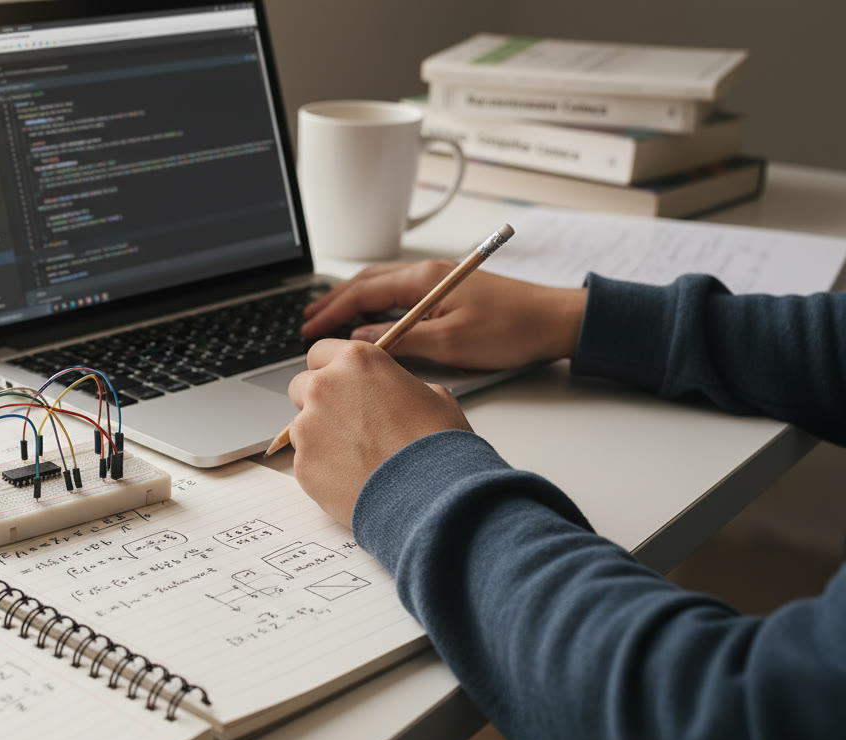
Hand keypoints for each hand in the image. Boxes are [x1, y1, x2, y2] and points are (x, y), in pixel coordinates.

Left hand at [287, 340, 471, 526]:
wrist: (431, 495)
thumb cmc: (437, 445)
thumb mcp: (431, 396)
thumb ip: (394, 387)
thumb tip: (389, 396)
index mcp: (356, 361)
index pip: (321, 352)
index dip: (331, 369)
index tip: (340, 384)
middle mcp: (324, 387)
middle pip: (301, 387)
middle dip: (318, 402)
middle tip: (348, 423)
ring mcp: (308, 427)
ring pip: (300, 426)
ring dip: (319, 436)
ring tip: (356, 458)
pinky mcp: (302, 464)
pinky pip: (305, 461)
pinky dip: (323, 469)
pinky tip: (353, 479)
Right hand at [302, 260, 587, 369]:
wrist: (556, 320)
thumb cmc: (511, 330)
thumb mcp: (451, 344)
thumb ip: (402, 340)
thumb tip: (364, 340)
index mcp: (423, 280)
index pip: (362, 292)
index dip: (331, 312)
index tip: (308, 330)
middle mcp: (427, 273)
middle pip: (366, 282)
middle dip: (333, 302)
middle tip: (306, 322)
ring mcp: (437, 279)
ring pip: (381, 285)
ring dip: (351, 300)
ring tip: (328, 317)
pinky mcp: (449, 290)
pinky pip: (399, 292)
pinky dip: (374, 303)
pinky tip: (369, 317)